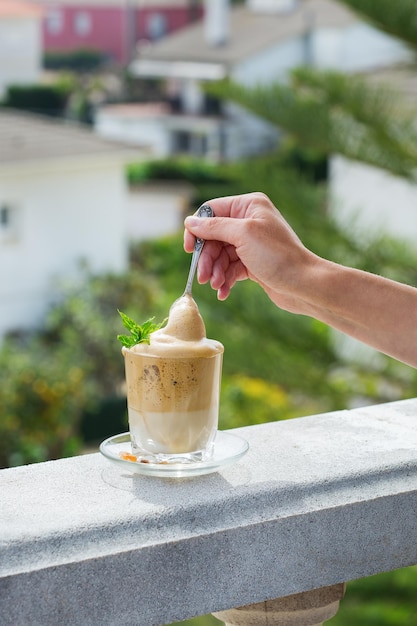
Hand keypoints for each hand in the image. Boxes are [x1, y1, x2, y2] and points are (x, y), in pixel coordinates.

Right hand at [184, 192, 315, 309]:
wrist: (303, 284)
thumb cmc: (277, 255)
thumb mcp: (243, 235)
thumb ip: (214, 227)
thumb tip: (189, 221)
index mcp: (248, 206)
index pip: (211, 211)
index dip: (197, 230)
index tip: (191, 250)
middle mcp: (249, 221)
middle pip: (213, 237)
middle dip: (207, 258)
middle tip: (203, 277)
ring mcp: (250, 243)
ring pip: (220, 255)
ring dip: (215, 272)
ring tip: (217, 285)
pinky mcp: (252, 263)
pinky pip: (230, 269)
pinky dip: (225, 280)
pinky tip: (224, 292)